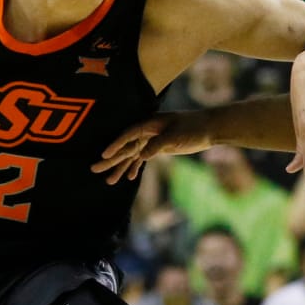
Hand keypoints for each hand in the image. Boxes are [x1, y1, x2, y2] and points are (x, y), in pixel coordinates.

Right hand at [92, 112, 212, 183]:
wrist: (210, 128)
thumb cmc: (193, 127)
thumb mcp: (175, 136)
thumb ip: (157, 145)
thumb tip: (141, 156)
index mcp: (149, 123)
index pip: (128, 135)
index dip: (115, 145)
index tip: (104, 156)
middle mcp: (147, 131)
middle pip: (125, 147)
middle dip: (111, 159)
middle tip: (95, 170)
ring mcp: (152, 139)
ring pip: (132, 155)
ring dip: (121, 167)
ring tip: (109, 181)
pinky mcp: (158, 147)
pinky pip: (142, 157)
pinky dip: (135, 167)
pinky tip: (129, 178)